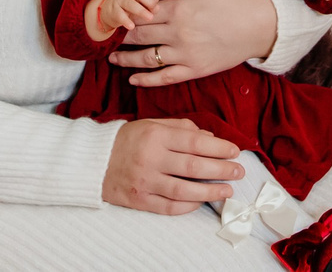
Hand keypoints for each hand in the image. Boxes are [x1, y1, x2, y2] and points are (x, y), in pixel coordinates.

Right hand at [86, 0, 160, 42]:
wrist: (107, 10)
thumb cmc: (128, 6)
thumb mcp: (139, 2)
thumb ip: (149, 4)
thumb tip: (157, 9)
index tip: (155, 8)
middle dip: (149, 1)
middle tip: (154, 12)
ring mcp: (119, 1)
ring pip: (130, 3)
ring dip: (141, 11)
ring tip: (150, 18)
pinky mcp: (113, 11)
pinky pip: (120, 15)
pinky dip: (126, 21)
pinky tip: (131, 27)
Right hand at [100, 117, 243, 213]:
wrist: (92, 161)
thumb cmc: (127, 139)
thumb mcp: (152, 124)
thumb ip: (181, 128)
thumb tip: (210, 137)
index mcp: (155, 135)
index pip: (194, 142)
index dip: (218, 147)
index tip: (235, 151)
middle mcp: (150, 158)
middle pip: (193, 166)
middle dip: (221, 169)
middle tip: (238, 171)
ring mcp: (144, 181)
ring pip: (183, 190)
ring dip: (209, 191)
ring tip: (227, 190)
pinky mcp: (138, 200)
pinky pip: (168, 206)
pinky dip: (188, 205)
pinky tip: (201, 201)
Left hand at [110, 0, 278, 85]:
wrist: (260, 24)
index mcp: (178, 9)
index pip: (142, 14)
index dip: (125, 15)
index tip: (111, 15)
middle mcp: (178, 34)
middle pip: (139, 37)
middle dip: (119, 36)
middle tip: (103, 37)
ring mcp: (186, 54)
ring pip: (147, 60)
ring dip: (125, 59)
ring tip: (111, 57)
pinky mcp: (195, 70)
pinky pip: (165, 78)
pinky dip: (146, 80)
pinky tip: (133, 80)